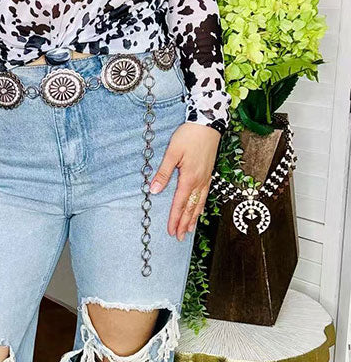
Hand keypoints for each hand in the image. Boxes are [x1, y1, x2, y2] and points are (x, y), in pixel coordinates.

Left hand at [149, 122, 220, 240]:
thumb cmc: (189, 136)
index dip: (175, 219)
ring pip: (199, 203)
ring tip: (189, 230)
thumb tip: (153, 190)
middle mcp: (199, 181)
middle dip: (184, 223)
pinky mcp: (209, 173)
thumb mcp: (172, 153)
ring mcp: (206, 178)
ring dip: (193, 218)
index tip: (171, 231)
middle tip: (179, 238)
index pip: (179, 204)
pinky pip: (205, 195)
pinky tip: (199, 209)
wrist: (209, 124)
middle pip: (190, 208)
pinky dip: (201, 206)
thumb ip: (163, 173)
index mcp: (189, 178)